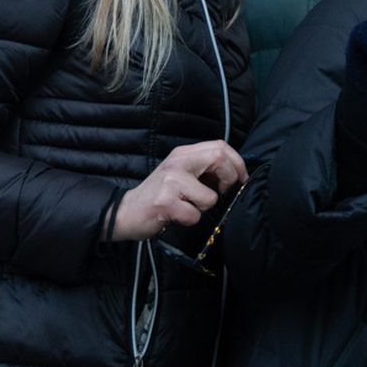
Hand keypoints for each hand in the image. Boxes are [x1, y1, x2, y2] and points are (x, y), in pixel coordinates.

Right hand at [114, 140, 246, 241]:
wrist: (126, 212)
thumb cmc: (159, 195)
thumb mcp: (180, 173)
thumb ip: (203, 168)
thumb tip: (235, 173)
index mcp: (182, 154)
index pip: (220, 146)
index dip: (237, 163)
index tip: (240, 179)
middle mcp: (177, 163)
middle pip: (219, 159)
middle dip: (230, 179)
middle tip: (222, 192)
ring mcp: (170, 182)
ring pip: (210, 196)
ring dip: (204, 208)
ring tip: (187, 207)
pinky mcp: (165, 203)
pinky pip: (195, 215)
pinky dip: (190, 220)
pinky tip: (176, 216)